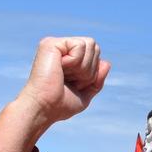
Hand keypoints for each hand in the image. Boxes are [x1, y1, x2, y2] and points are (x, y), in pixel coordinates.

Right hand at [0, 37, 109, 151]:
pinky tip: (60, 68)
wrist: (44, 108)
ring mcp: (56, 45)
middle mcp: (61, 49)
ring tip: (65, 75)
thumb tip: (106, 62)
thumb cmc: (60, 105)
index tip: (75, 84)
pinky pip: (79, 45)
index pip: (95, 55)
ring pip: (90, 44)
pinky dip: (75, 61)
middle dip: (90, 69)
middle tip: (71, 80)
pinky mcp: (51, 43)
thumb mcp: (85, 94)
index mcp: (68, 59)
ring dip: (83, 66)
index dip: (92, 73)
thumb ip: (97, 80)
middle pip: (94, 47)